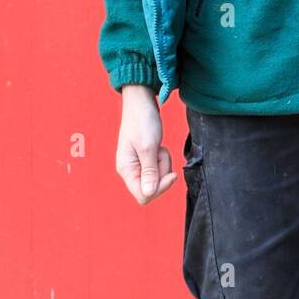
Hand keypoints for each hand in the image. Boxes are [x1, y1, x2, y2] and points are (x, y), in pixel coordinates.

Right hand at [116, 84, 176, 203]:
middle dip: (163, 172)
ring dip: (164, 163)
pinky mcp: (145, 159)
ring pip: (158, 178)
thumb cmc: (143, 122)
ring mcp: (137, 165)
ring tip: (159, 146)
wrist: (141, 103)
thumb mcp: (148, 147)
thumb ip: (149, 172)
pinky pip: (159, 167)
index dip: (159, 189)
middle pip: (152, 188)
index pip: (143, 195)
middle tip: (161, 153)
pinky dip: (163, 158)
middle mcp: (130, 170)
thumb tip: (148, 194)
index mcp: (126, 170)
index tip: (172, 175)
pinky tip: (159, 146)